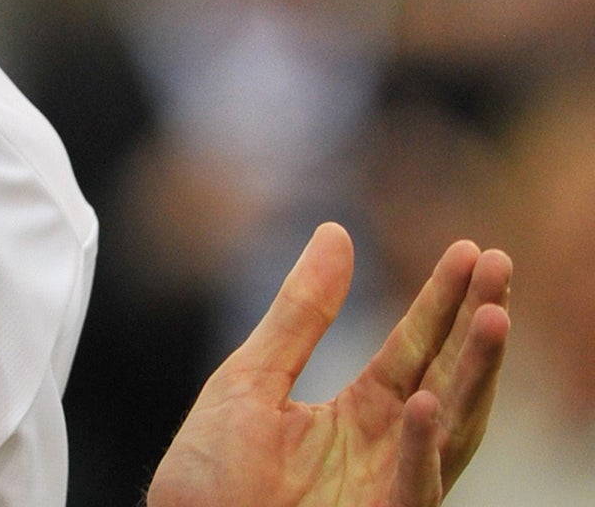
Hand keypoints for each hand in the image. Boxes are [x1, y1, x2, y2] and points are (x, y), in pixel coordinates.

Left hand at [150, 224, 511, 506]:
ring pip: (450, 432)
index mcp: (359, 414)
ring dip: (473, 376)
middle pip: (446, 380)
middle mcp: (386, 450)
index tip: (472, 250)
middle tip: (501, 263)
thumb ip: (300, 314)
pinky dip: (421, 449)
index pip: (414, 348)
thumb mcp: (251, 378)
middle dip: (477, 325)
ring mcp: (387, 491)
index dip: (443, 301)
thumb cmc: (211, 477)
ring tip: (493, 317)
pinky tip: (426, 400)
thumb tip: (336, 231)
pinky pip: (411, 490)